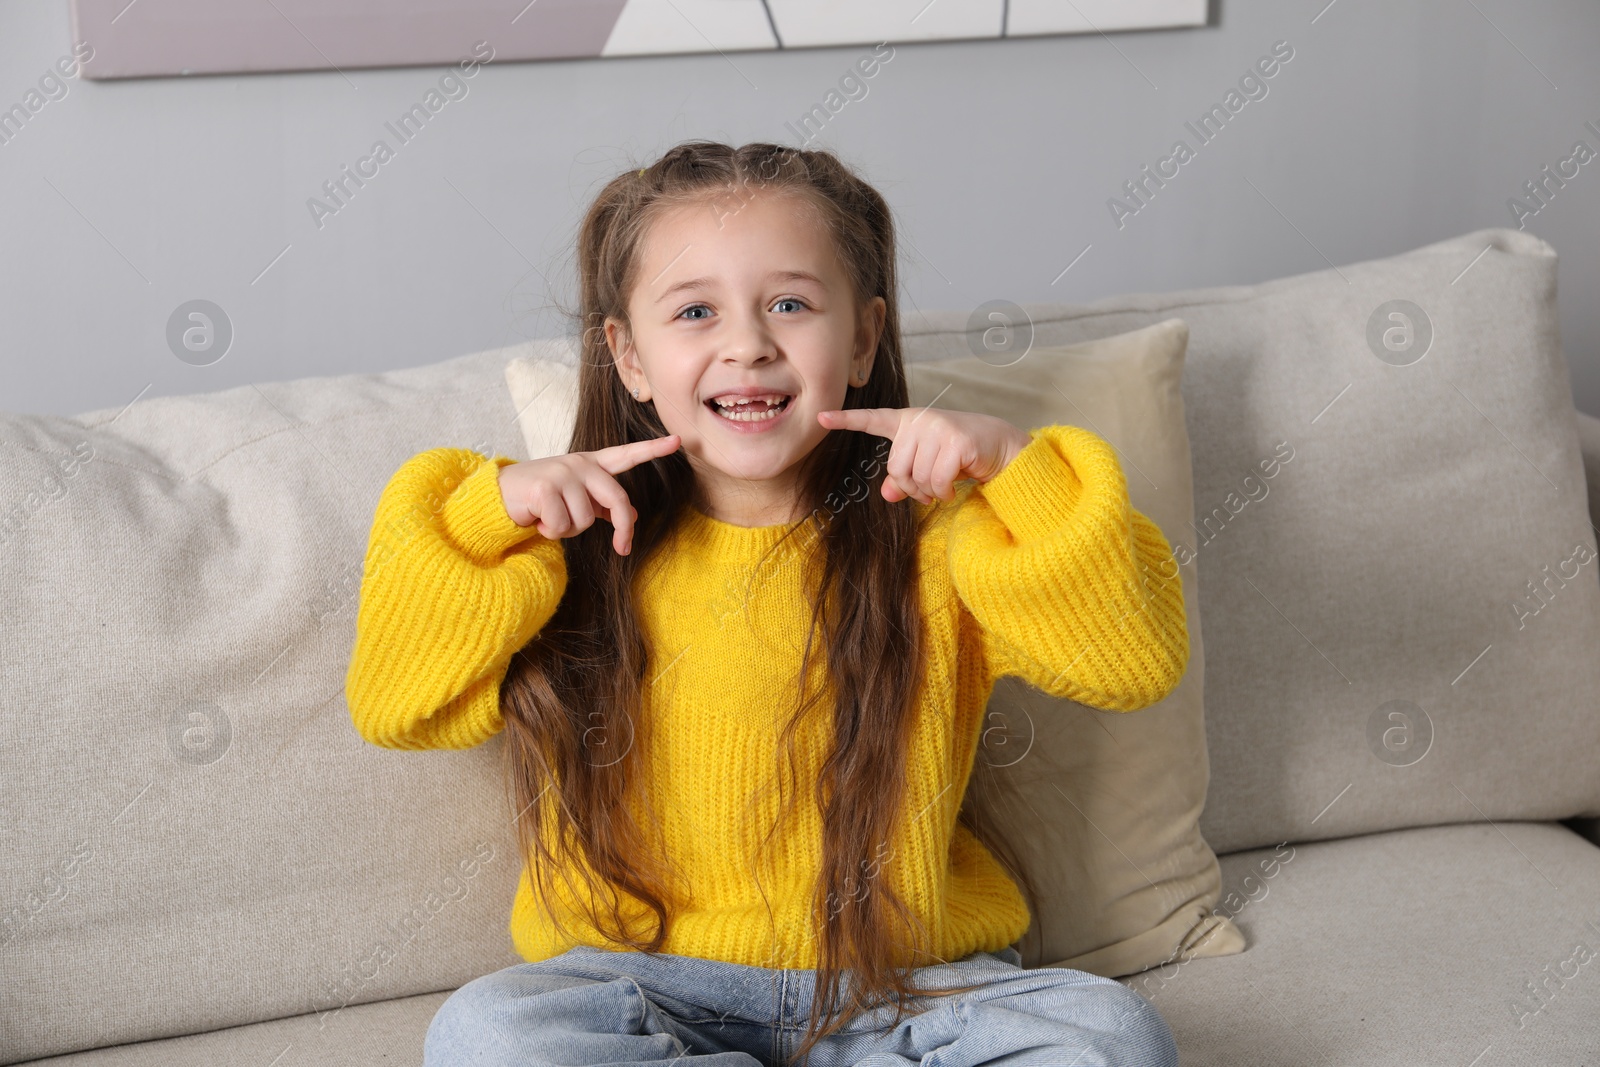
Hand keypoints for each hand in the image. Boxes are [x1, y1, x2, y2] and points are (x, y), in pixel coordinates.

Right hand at [496, 434, 680, 554]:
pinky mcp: (544, 488)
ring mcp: (562, 473)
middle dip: (623, 529)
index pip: (626, 455)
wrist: (500, 495)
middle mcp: (579, 464)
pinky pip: (562, 525)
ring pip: (585, 521)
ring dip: (568, 530)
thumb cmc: (542, 498)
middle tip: (622, 548)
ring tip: (550, 518)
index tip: (678, 440)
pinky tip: (537, 519)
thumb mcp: (576, 498)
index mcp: (591, 464)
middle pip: (617, 500)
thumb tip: (633, 516)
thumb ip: (603, 504)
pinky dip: (551, 532)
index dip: (652, 449)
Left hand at [816, 407, 1030, 504]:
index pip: (874, 419)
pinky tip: (955, 486)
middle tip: (930, 488)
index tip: (821, 416)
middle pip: (896, 468)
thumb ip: (904, 479)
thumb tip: (886, 494)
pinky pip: (936, 482)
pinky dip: (945, 492)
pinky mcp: (957, 443)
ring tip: (945, 484)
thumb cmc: (962, 455)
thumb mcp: (929, 465)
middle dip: (912, 486)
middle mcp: (922, 420)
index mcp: (909, 422)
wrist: (1002, 446)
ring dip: (930, 491)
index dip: (846, 419)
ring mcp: (939, 429)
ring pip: (916, 478)